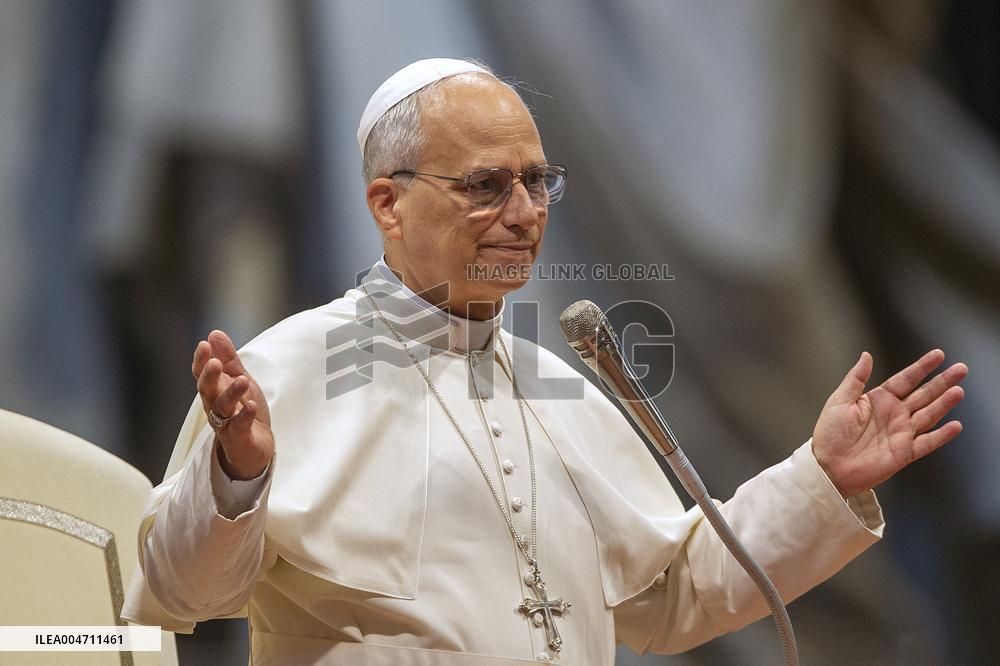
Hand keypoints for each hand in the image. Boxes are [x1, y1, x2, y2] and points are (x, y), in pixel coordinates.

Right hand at [192, 330, 274, 479]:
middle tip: (215, 363)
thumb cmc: (243, 410)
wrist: (255, 447)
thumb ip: (228, 358)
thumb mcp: (239, 379)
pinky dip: (244, 416)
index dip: (201, 360)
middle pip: (207, 390)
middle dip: (209, 377)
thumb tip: (214, 333)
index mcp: (214, 390)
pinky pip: (239, 426)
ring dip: (231, 393)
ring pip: (223, 407)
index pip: (202, 374)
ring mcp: (226, 423)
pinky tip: (250, 406)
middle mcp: (215, 406)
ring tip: (242, 380)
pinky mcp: (239, 437)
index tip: (204, 344)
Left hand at [812, 349, 967, 497]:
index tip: (938, 355)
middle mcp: (893, 414)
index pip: (905, 379)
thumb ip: (856, 378)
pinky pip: (927, 442)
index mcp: (878, 400)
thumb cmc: (829, 434)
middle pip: (923, 394)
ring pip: (929, 414)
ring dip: (944, 403)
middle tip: (961, 369)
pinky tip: (955, 425)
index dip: (922, 367)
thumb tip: (866, 356)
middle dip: (942, 382)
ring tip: (959, 391)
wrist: (828, 467)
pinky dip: (942, 435)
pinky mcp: (904, 453)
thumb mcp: (839, 400)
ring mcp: (901, 433)